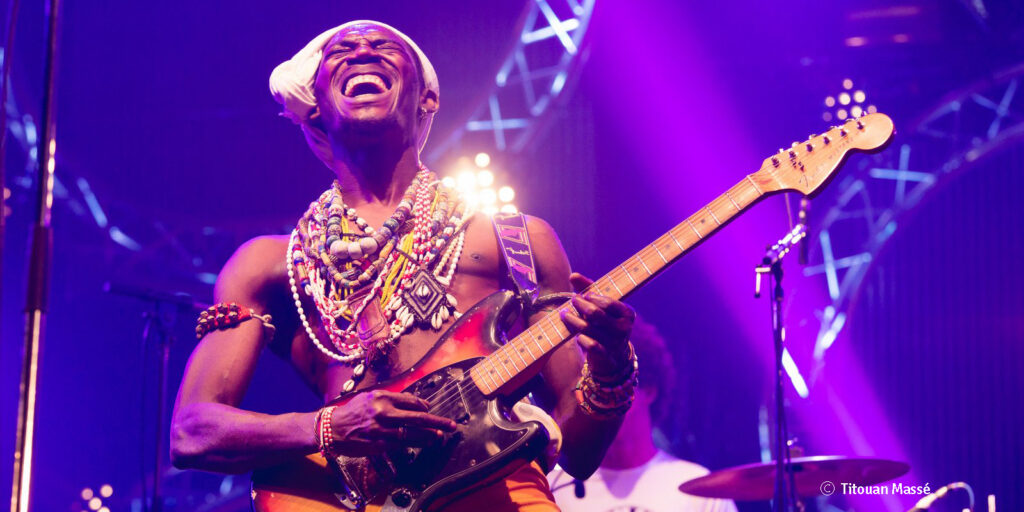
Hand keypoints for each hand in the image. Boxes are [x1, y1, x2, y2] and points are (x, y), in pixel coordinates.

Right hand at [328, 390, 456, 455]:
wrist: (333, 428)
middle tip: (452, 425)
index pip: (411, 401)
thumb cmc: (353, 412)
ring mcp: (383, 429)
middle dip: (437, 422)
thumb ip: (392, 398)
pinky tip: (423, 443)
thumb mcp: (370, 397)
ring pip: (413, 434)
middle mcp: (384, 412)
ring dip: (429, 436)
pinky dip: (414, 444)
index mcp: (382, 397)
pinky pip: (401, 444)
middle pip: (418, 417)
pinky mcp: (379, 444)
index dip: (424, 406)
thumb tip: (415, 402)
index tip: (430, 409)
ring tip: (441, 436)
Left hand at [560, 272, 634, 376]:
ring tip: (564, 313)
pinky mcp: (607, 356)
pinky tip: (575, 335)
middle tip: (572, 300)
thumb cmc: (606, 324)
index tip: (583, 295)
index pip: (608, 302)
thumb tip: (573, 275)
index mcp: (627, 313)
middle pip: (596, 314)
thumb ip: (590, 289)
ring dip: (573, 320)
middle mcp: (624, 328)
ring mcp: (616, 343)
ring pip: (588, 329)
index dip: (592, 297)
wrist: (615, 357)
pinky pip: (589, 345)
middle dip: (580, 305)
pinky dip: (580, 338)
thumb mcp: (603, 307)